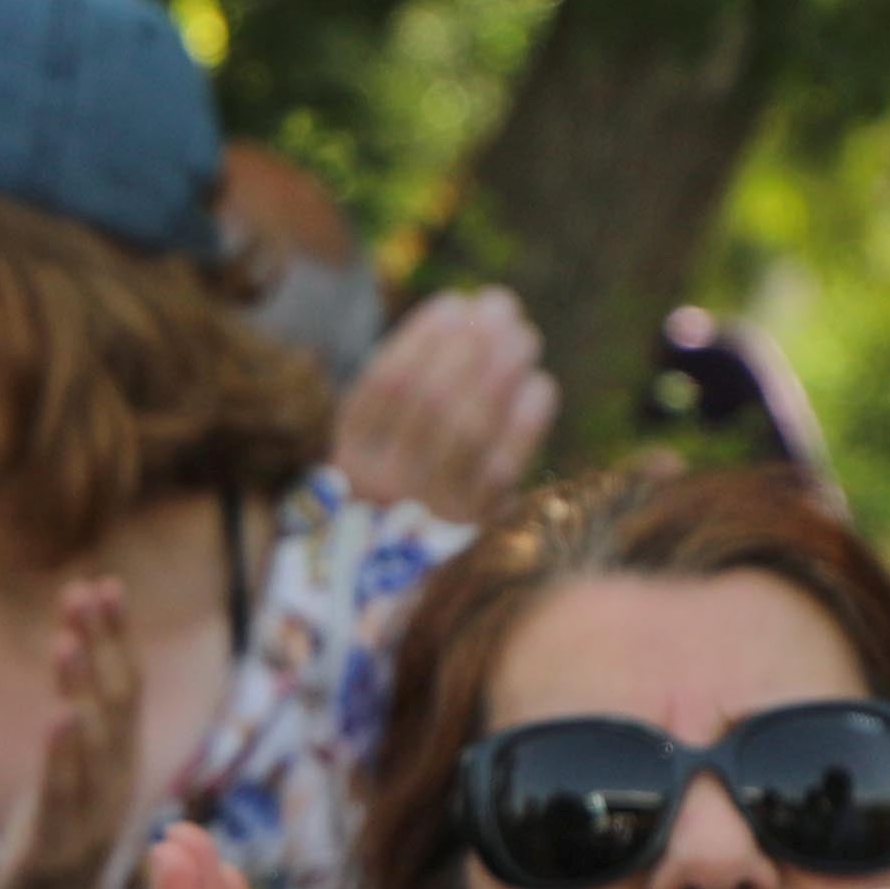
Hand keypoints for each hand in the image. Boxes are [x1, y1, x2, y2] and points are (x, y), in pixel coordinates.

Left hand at [0, 575, 149, 888]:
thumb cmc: (56, 845)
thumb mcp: (73, 779)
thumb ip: (82, 728)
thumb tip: (78, 666)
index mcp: (119, 763)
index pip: (123, 688)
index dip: (114, 637)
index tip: (102, 581)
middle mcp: (114, 784)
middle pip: (115, 703)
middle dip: (104, 645)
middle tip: (91, 587)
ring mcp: (90, 817)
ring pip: (92, 743)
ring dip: (82, 687)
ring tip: (69, 637)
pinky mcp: (57, 848)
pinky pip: (65, 796)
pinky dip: (65, 755)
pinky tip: (58, 716)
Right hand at [334, 287, 556, 524]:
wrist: (405, 585)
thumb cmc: (402, 495)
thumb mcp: (381, 453)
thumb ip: (410, 398)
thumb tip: (468, 316)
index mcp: (350, 458)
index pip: (383, 385)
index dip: (422, 337)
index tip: (454, 303)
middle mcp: (381, 485)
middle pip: (429, 399)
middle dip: (470, 342)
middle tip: (500, 306)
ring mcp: (427, 509)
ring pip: (468, 427)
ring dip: (501, 371)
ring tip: (523, 336)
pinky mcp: (473, 528)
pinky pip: (503, 465)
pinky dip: (526, 420)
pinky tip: (539, 384)